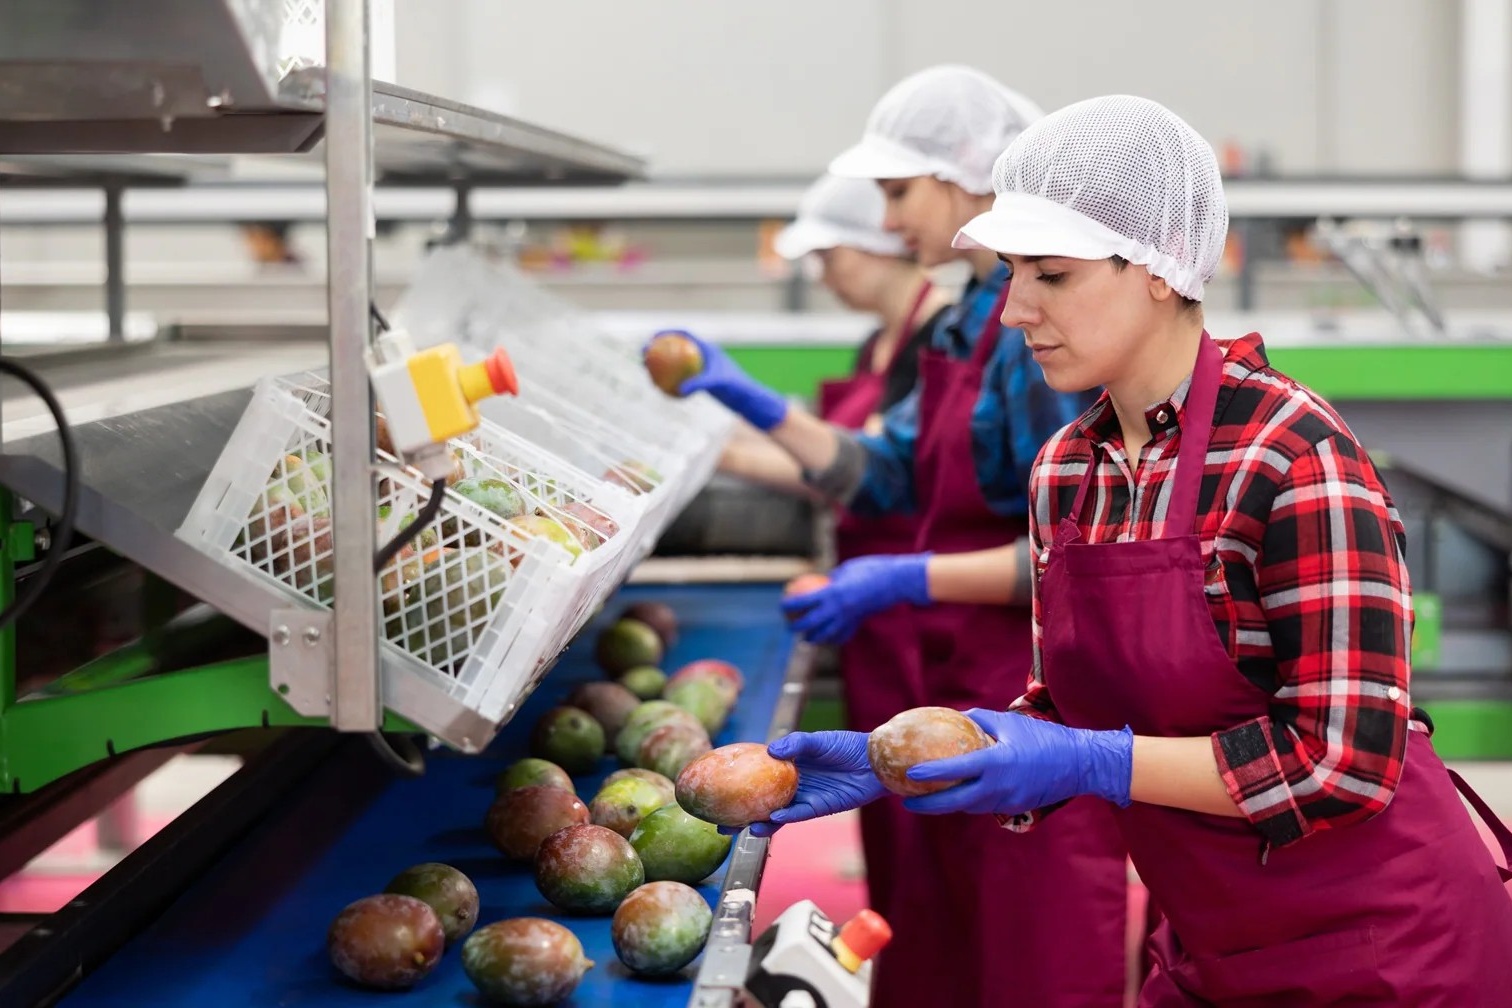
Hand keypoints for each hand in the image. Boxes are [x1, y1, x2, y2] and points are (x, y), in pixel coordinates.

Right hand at [649, 330, 788, 430]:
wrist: (745, 397)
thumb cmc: (734, 386)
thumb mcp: (716, 384)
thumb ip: (699, 384)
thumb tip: (680, 390)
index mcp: (707, 348)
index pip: (684, 334)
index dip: (668, 331)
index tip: (653, 337)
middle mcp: (702, 356)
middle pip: (675, 347)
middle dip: (657, 348)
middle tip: (644, 353)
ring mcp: (700, 368)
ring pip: (675, 363)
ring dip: (660, 364)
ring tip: (645, 368)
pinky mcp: (700, 379)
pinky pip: (680, 377)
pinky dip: (668, 380)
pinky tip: (657, 387)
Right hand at [726, 730, 883, 837]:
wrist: (874, 761)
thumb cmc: (845, 745)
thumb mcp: (818, 740)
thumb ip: (797, 744)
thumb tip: (771, 749)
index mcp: (786, 766)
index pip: (755, 775)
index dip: (736, 783)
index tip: (714, 789)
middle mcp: (790, 784)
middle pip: (759, 801)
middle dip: (740, 813)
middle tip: (719, 823)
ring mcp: (803, 797)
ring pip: (775, 813)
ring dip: (759, 822)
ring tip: (743, 828)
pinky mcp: (819, 808)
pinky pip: (798, 814)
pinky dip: (785, 817)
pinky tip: (772, 819)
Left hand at [779, 553, 931, 644]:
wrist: (894, 581)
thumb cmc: (869, 568)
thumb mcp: (845, 569)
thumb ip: (831, 578)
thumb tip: (817, 582)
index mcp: (831, 593)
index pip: (802, 602)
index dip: (789, 605)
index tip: (782, 605)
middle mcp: (838, 609)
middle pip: (810, 624)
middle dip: (796, 627)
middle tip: (789, 627)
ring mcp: (849, 618)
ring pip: (826, 635)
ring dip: (813, 638)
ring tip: (806, 639)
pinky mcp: (859, 623)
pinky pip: (843, 635)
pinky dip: (834, 638)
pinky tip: (828, 639)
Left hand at [902, 709, 1132, 816]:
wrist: (1079, 764)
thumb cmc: (1043, 737)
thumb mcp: (1009, 721)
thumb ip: (978, 720)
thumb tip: (952, 717)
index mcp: (997, 763)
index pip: (956, 770)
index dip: (931, 772)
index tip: (909, 772)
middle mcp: (1000, 787)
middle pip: (955, 803)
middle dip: (928, 805)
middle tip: (905, 800)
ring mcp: (1008, 802)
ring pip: (968, 807)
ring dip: (946, 805)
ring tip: (924, 797)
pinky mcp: (1014, 809)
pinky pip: (984, 806)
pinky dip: (967, 802)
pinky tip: (955, 794)